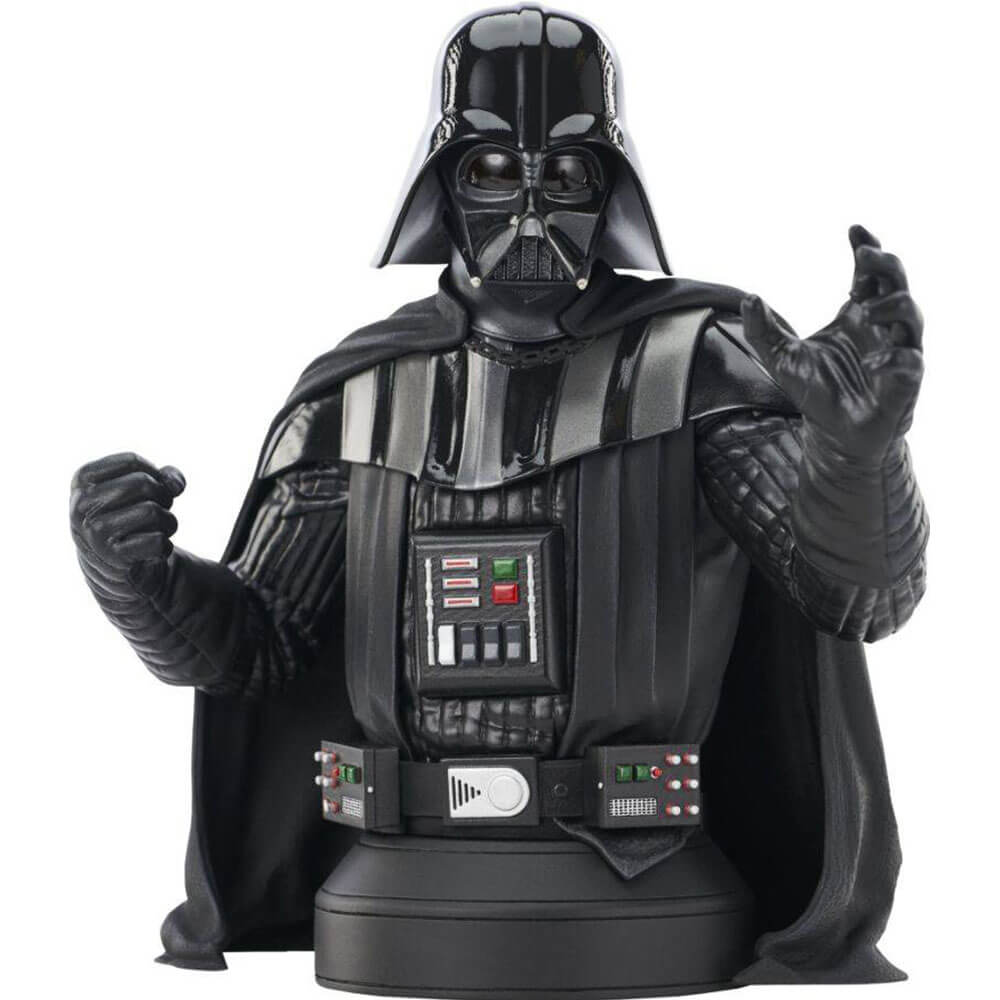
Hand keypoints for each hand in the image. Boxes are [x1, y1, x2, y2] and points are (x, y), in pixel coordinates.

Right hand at [70, 453, 184, 589]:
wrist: (115, 567)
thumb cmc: (130, 517)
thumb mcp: (141, 489)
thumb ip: (165, 477)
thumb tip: (176, 484)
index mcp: (83, 480)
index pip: (131, 461)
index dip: (154, 473)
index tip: (152, 487)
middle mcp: (82, 505)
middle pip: (144, 484)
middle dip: (163, 496)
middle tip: (159, 509)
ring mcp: (95, 532)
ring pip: (153, 512)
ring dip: (168, 522)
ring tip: (157, 530)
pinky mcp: (114, 557)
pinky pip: (158, 541)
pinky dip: (166, 546)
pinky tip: (153, 550)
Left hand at [742, 225, 923, 462]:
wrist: (833, 434)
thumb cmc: (815, 391)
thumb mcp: (780, 358)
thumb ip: (763, 330)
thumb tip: (748, 299)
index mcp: (857, 314)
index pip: (869, 272)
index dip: (867, 248)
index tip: (854, 231)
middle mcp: (880, 327)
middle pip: (896, 282)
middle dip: (885, 264)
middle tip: (864, 256)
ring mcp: (897, 352)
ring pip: (912, 316)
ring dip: (892, 306)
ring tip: (867, 310)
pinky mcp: (904, 382)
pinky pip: (910, 362)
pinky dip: (895, 358)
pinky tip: (873, 362)